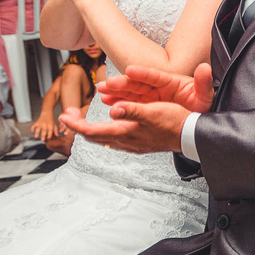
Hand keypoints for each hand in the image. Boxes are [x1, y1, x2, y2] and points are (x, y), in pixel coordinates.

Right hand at [31, 113, 60, 140]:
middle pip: (44, 130)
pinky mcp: (37, 122)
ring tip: (35, 136)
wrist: (47, 114)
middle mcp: (45, 124)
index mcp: (50, 125)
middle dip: (43, 135)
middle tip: (42, 140)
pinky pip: (33, 125)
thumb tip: (57, 135)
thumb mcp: (54, 125)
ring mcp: (40, 123)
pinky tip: (32, 132)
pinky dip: (32, 128)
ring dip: (36, 132)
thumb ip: (55, 130)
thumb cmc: (51, 121)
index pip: (50, 130)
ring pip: (38, 128)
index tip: (48, 138)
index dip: (49, 134)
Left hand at [59, 102, 189, 153]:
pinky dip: (104, 130)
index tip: (64, 115)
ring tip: (84, 118)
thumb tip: (113, 109)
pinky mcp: (138, 143)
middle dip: (79, 125)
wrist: (191, 136)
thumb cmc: (174, 123)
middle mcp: (125, 141)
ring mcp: (132, 144)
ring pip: (103, 139)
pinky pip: (114, 138)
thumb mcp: (153, 112)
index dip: (75, 124)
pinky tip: (111, 123)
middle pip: (93, 136)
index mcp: (125, 133)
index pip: (91, 131)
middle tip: (71, 113)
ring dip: (91, 128)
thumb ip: (132, 111)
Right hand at [96, 63, 214, 112]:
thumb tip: (206, 68)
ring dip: (116, 91)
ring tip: (102, 90)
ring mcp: (151, 97)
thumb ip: (203, 82)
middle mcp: (159, 88)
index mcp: (172, 82)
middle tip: (108, 82)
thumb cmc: (200, 104)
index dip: (143, 73)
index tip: (131, 70)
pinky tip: (108, 101)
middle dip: (123, 83)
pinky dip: (119, 101)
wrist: (197, 120)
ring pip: (131, 92)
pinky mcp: (146, 106)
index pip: (156, 76)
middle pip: (138, 83)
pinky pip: (130, 103)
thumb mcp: (204, 95)